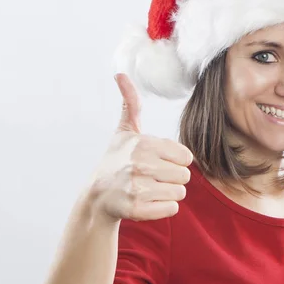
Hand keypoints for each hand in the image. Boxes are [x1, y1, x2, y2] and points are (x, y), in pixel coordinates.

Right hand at [88, 73, 192, 221]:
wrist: (97, 195)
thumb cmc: (116, 161)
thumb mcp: (124, 131)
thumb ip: (130, 104)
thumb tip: (120, 74)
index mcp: (144, 144)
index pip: (186, 157)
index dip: (175, 161)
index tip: (158, 161)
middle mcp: (140, 164)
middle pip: (185, 176)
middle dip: (173, 178)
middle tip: (153, 177)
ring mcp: (137, 188)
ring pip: (180, 193)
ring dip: (169, 193)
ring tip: (150, 189)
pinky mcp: (137, 209)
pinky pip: (171, 209)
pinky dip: (163, 208)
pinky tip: (148, 201)